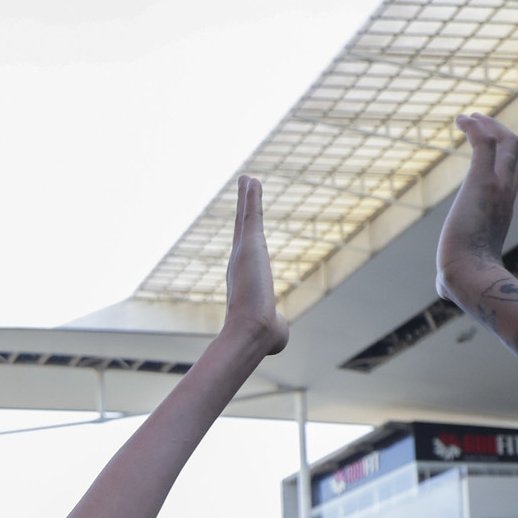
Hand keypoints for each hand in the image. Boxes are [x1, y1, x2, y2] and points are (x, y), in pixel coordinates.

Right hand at [223, 175, 287, 355]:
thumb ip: (276, 327)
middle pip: (242, 228)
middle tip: (243, 190)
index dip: (245, 235)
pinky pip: (251, 214)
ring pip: (246, 218)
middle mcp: (239, 262)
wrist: (253, 332)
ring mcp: (243, 251)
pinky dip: (250, 196)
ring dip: (247, 196)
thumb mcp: (273, 331)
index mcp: (244, 279)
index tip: (244, 223)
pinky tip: (251, 180)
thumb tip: (279, 338)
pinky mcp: (250, 244)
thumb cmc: (263, 336)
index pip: (245, 251)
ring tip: (248, 179)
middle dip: (243, 209)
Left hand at [434, 113, 517, 305]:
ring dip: (487, 123)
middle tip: (478, 121)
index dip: (504, 152)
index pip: (514, 170)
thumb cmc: (465, 280)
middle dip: (499, 130)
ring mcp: (498, 185)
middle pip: (517, 147)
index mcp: (504, 208)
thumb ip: (452, 273)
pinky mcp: (481, 182)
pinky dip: (474, 126)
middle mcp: (507, 192)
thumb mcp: (461, 269)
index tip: (486, 141)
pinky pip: (484, 142)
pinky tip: (460, 119)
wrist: (470, 277)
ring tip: (467, 116)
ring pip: (505, 139)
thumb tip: (443, 289)